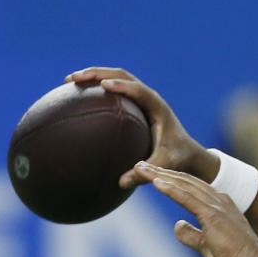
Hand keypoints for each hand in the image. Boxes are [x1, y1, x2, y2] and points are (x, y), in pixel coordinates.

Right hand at [65, 67, 218, 187]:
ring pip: (117, 78)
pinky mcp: (136, 103)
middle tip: (74, 78)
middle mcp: (150, 98)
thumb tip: (121, 183)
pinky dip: (96, 88)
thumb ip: (146, 172)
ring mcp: (142, 98)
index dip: (122, 86)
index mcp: (158, 108)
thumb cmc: (177, 158)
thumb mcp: (164, 165)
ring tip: (69, 81)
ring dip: (94, 76)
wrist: (188, 152)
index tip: (103, 85)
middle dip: (98, 73)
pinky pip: (115, 90)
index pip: (139, 90)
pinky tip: (78, 97)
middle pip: (123, 76)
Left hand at [133, 162, 257, 256]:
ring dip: (161, 175)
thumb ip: (190, 234)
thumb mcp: (206, 244)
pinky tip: (156, 182)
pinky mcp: (213, 214)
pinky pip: (187, 198)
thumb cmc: (234, 256)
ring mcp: (216, 205)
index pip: (190, 186)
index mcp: (219, 203)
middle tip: (140, 165)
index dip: (171, 179)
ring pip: (184, 184)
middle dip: (161, 171)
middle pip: (185, 180)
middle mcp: (218, 199)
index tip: (152, 175)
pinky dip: (171, 189)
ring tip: (141, 168)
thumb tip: (177, 224)